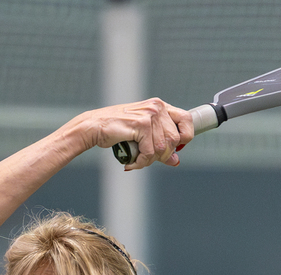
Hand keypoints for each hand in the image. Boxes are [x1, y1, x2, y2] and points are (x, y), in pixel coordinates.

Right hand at [77, 98, 193, 168]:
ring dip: (149, 161)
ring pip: (162, 148)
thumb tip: (175, 160)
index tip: (176, 148)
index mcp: (159, 106)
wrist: (94, 127)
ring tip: (137, 161)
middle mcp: (157, 107)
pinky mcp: (141, 124)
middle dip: (162, 155)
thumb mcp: (142, 135)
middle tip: (147, 159)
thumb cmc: (116, 129)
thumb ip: (160, 144)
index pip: (187, 119)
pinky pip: (150, 151)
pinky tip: (131, 162)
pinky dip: (141, 162)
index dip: (186, 136)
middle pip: (175, 139)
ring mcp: (150, 114)